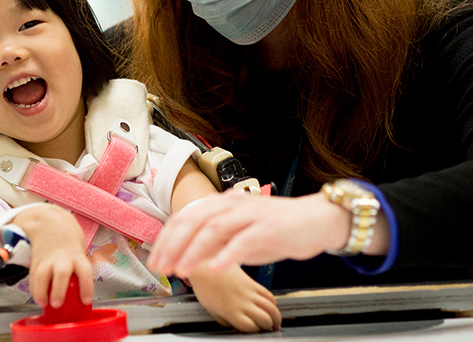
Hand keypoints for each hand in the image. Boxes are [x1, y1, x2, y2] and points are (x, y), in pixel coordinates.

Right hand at [14, 204, 93, 306]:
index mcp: (77, 256)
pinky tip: (37, 297)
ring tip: (43, 303)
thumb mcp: (79, 252)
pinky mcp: (36, 262)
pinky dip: (34, 289)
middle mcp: (62, 258)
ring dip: (41, 292)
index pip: (85, 272)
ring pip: (42, 276)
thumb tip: (80, 294)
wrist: (50, 224)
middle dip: (58, 290)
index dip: (86, 287)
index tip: (85, 300)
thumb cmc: (68, 241)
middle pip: (61, 273)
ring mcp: (47, 260)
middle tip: (57, 304)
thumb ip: (79, 270)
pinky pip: (33, 277)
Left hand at [149, 189, 349, 276]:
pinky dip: (227, 255)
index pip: (186, 217)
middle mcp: (233, 204)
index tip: (156, 258)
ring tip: (181, 269)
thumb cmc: (277, 229)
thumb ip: (216, 243)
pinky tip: (215, 268)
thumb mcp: (240, 236)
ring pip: (215, 228)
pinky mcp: (269, 228)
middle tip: (162, 266)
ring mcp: (251, 214)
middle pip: (195, 220)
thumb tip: (188, 257)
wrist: (316, 220)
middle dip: (174, 244)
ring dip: (194, 250)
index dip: (167, 238)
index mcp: (223, 204)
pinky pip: (243, 241)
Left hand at [189, 262, 280, 331]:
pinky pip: (268, 294)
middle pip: (265, 318)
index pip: (251, 328)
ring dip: (276, 317)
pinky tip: (272, 308)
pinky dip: (273, 303)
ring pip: (271, 307)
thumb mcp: (213, 312)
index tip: (254, 333)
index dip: (254, 332)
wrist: (205, 266)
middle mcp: (242, 302)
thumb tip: (238, 329)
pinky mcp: (252, 283)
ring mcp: (249, 291)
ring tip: (275, 323)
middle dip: (268, 326)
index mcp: (231, 311)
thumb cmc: (206, 288)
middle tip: (268, 329)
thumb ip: (227, 322)